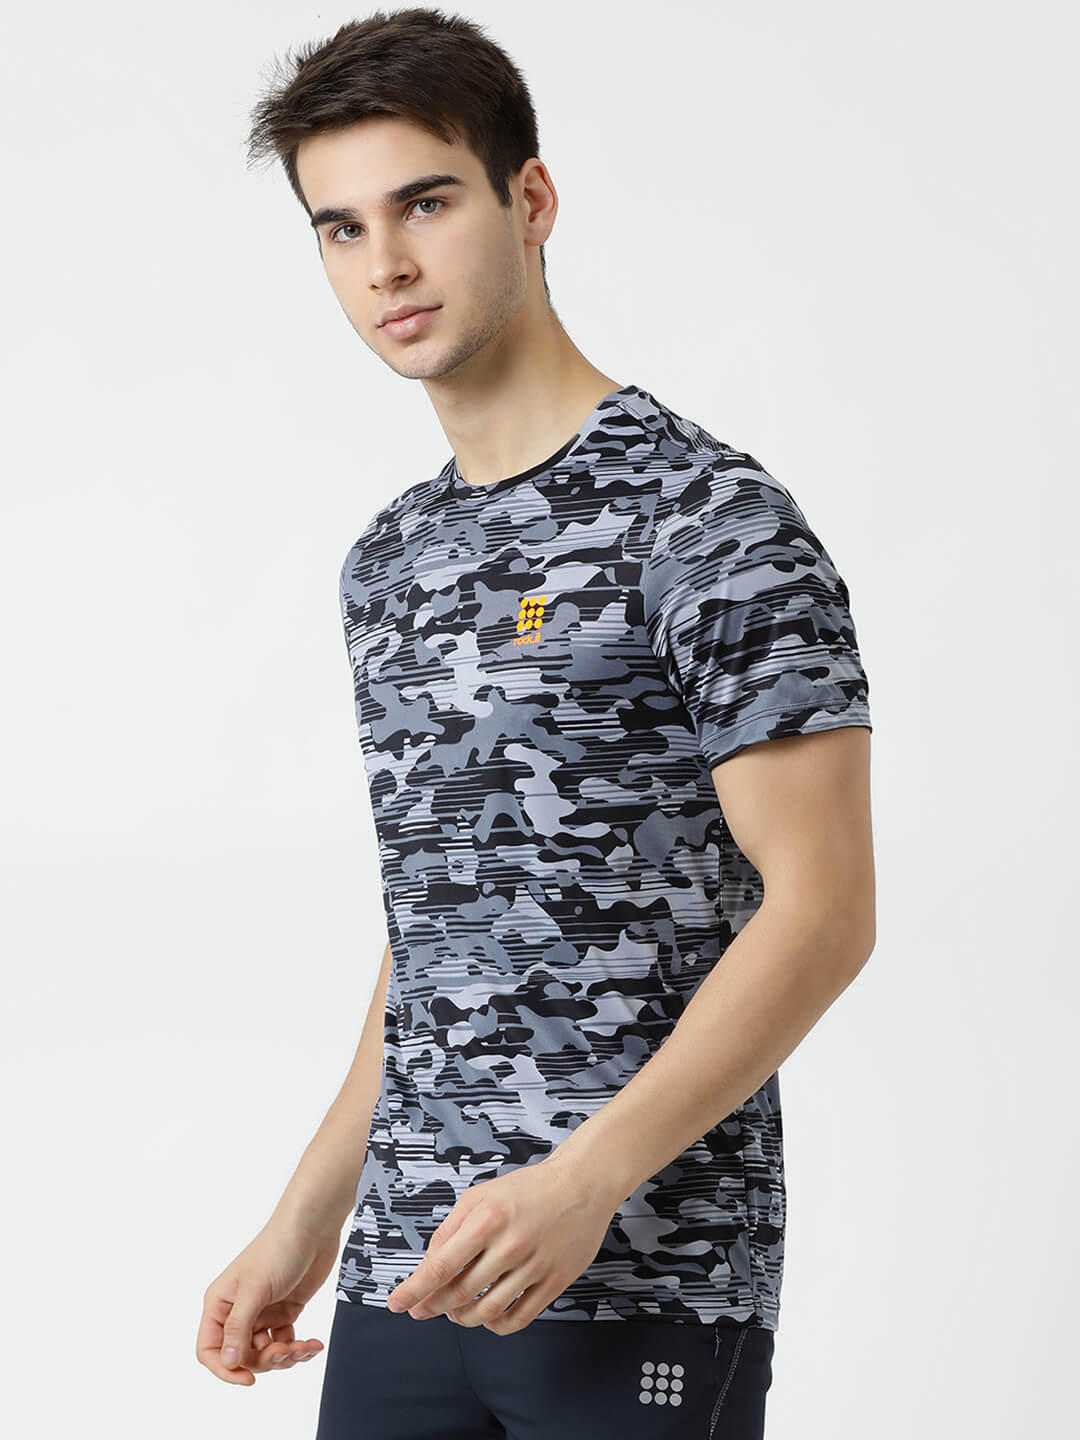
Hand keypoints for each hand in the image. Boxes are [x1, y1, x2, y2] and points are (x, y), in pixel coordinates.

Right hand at [196, 1219, 338, 1384]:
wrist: (313, 1227)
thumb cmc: (278, 1249)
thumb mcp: (255, 1289)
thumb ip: (239, 1327)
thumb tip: (229, 1361)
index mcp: (220, 1304)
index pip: (209, 1349)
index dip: (225, 1369)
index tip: (249, 1378)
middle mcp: (238, 1311)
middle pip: (242, 1356)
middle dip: (265, 1360)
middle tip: (285, 1350)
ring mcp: (262, 1312)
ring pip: (265, 1353)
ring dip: (286, 1357)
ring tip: (304, 1347)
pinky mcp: (285, 1311)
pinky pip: (286, 1343)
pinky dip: (300, 1348)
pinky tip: (313, 1344)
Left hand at [385, 1155, 616, 1334]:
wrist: (582, 1184)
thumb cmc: (528, 1188)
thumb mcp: (481, 1194)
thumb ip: (451, 1228)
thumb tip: (430, 1265)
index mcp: (488, 1219)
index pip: (442, 1265)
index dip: (415, 1290)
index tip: (397, 1304)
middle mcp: (511, 1245)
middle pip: (461, 1293)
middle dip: (433, 1306)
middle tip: (422, 1310)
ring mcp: (535, 1266)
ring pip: (487, 1312)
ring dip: (462, 1318)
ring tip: (454, 1312)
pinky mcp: (555, 1282)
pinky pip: (518, 1319)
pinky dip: (495, 1326)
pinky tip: (487, 1317)